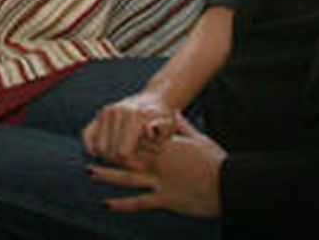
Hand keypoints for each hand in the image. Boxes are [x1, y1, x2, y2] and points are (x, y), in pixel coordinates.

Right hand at [82, 90, 176, 169]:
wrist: (155, 99)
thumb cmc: (164, 119)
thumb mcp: (170, 125)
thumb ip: (162, 131)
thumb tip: (149, 131)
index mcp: (133, 116)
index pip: (123, 154)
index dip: (133, 165)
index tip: (144, 166)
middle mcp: (116, 111)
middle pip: (109, 153)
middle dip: (121, 163)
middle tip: (135, 164)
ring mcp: (105, 112)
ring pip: (98, 148)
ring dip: (109, 157)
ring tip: (126, 158)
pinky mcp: (98, 115)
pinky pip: (87, 136)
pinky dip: (93, 148)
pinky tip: (106, 154)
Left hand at [90, 113, 224, 218]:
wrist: (229, 184)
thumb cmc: (215, 162)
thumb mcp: (199, 139)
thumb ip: (183, 127)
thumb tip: (175, 113)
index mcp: (166, 146)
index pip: (139, 138)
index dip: (122, 137)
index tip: (110, 136)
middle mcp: (159, 162)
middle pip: (127, 155)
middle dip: (109, 153)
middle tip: (92, 153)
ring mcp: (160, 181)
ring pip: (127, 177)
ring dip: (107, 175)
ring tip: (90, 172)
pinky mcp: (165, 199)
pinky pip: (140, 202)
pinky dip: (123, 204)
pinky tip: (108, 204)